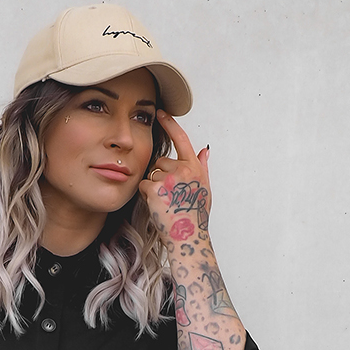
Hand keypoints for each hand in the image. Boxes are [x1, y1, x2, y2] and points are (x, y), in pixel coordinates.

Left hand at [138, 111, 211, 252]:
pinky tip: (158, 207)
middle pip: (161, 162)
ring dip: (154, 186)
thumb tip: (205, 151)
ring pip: (152, 174)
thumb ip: (202, 167)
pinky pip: (144, 186)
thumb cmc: (196, 217)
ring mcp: (169, 178)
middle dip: (161, 175)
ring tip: (165, 203)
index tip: (161, 113)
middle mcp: (183, 169)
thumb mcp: (204, 189)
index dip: (170, 124)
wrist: (188, 237)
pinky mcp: (156, 188)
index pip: (181, 139)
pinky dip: (147, 196)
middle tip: (169, 196)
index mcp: (194, 168)